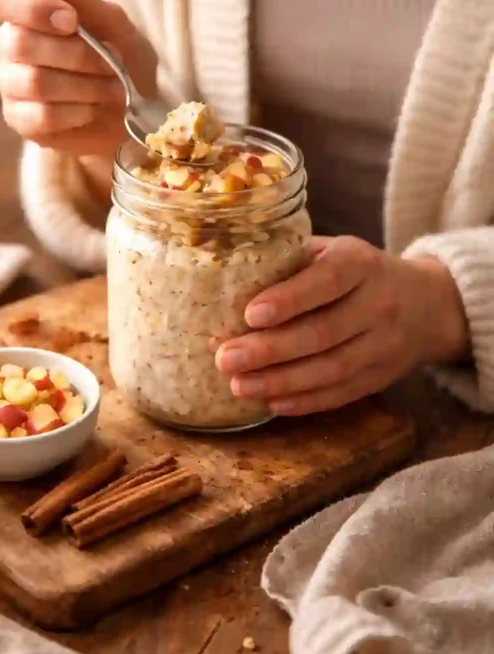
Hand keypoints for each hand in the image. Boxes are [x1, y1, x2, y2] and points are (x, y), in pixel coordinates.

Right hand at [0, 0, 157, 159]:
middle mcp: (10, 46)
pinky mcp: (20, 120)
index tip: (72, 20)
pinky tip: (92, 109)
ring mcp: (11, 85)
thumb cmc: (123, 59)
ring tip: (112, 89)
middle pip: (18, 43)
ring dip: (84, 86)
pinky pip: (40, 116)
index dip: (34, 8)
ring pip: (33, 82)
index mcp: (27, 13)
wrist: (138, 111)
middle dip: (75, 54)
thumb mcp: (114, 24)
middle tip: (111, 62)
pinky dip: (77, 112)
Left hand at [215, 235, 468, 415]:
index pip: (326, 281)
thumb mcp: (333, 250)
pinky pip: (342, 393)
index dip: (289, 299)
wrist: (427, 303)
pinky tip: (272, 403)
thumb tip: (226, 279)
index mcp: (361, 263)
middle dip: (270, 349)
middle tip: (225, 358)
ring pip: (331, 369)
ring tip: (238, 386)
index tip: (250, 314)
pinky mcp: (383, 376)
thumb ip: (292, 260)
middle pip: (323, 332)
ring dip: (281, 382)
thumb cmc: (357, 272)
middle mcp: (379, 303)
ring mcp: (386, 344)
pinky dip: (306, 401)